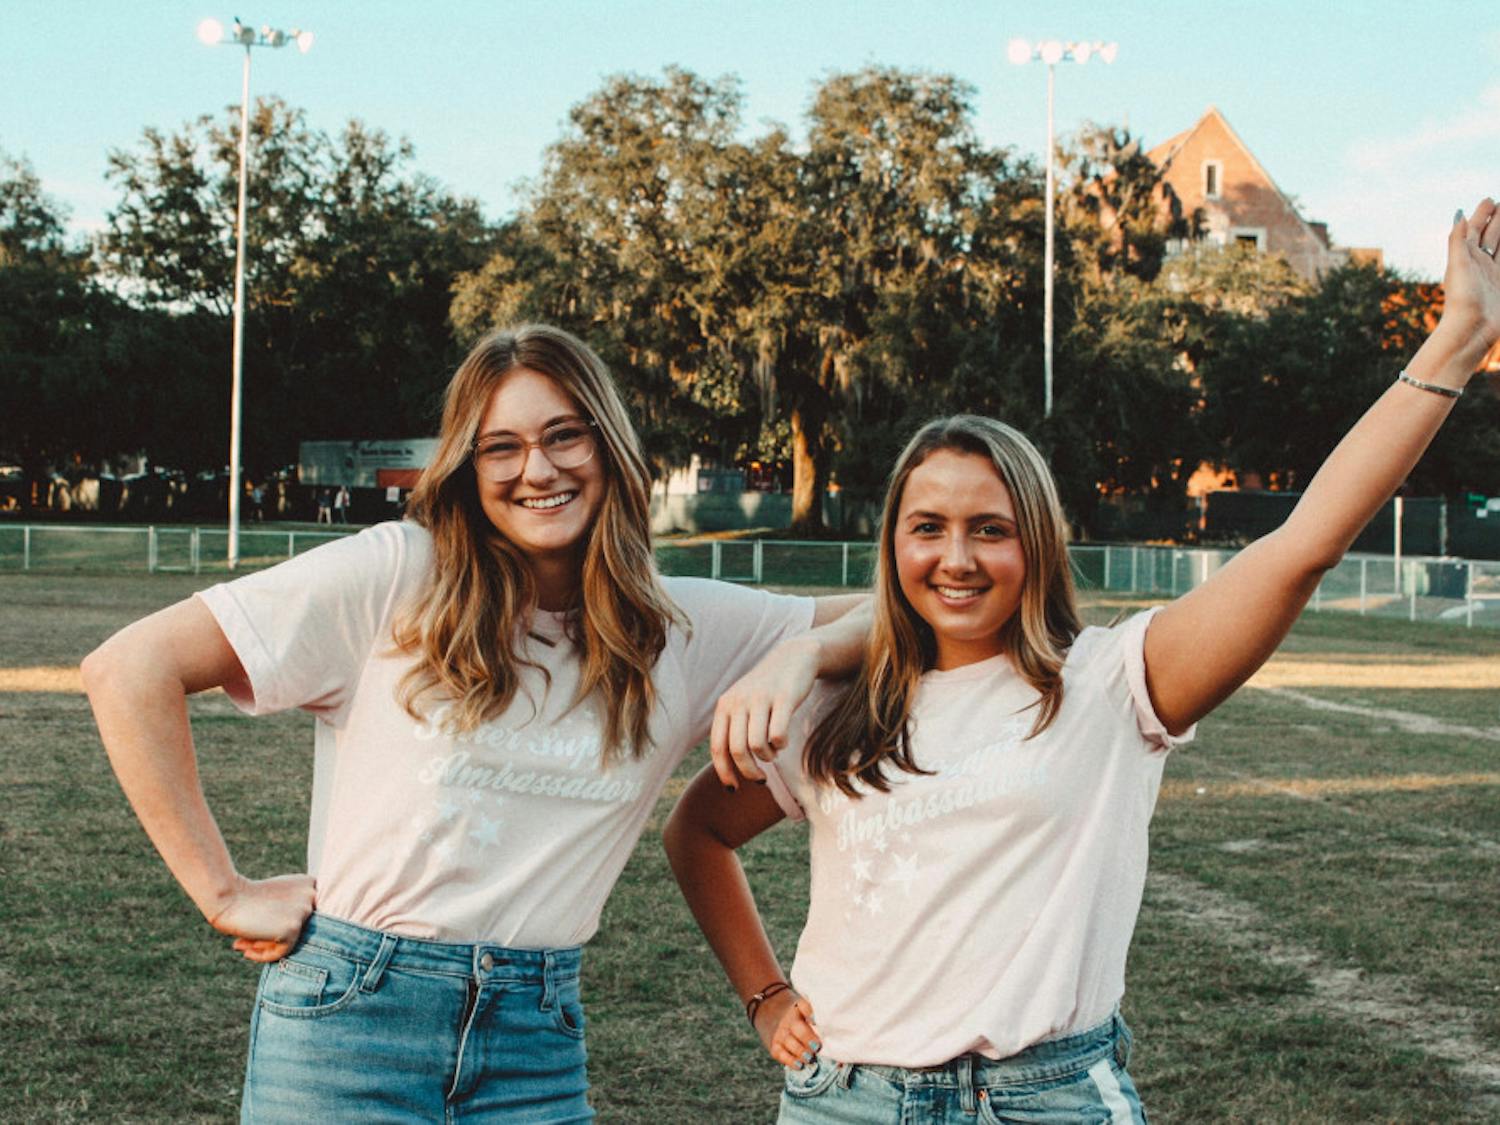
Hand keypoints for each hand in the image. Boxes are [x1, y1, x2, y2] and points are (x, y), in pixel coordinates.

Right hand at [205, 872, 315, 963]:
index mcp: (307, 884)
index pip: (301, 916)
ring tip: (240, 944)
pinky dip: (263, 955)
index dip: (278, 924)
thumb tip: (292, 935)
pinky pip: (281, 952)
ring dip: (264, 945)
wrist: (225, 897)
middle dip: (269, 936)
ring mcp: (303, 911)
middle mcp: (310, 895)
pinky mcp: (293, 928)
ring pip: (288, 940)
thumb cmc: (245, 897)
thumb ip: (289, 910)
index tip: (257, 929)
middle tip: (243, 940)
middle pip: (294, 927)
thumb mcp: (275, 896)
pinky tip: (246, 953)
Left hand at [710, 636, 819, 786]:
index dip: (724, 772)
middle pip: (738, 751)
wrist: (794, 658)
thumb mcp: (743, 703)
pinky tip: (783, 741)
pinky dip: (781, 745)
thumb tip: (729, 768)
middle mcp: (739, 701)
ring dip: (767, 757)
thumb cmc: (767, 689)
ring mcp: (761, 699)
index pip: (717, 747)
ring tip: (773, 753)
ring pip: (757, 745)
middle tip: (760, 778)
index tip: (733, 789)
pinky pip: (778, 735)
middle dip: (749, 772)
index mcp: (725, 705)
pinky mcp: (783, 698)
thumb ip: (733, 729)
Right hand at [754, 989, 821, 1069]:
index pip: (804, 1006)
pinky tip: (799, 1065)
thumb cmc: (794, 1012)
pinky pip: (780, 1054)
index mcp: (797, 1007)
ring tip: (810, 1058)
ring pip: (789, 1043)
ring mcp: (779, 1033)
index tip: (815, 1021)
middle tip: (817, 1047)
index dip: (809, 1013)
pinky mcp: (773, 1046)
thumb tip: (829, 1029)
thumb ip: (815, 1014)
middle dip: (807, 1039)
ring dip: (800, 1052)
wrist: (769, 1010)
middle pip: (797, 1028)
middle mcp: (787, 1020)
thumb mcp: (802, 1006)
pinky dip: (790, 1061)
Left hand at [1438, 198, 1499, 356]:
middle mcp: (1480, 263)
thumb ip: (1458, 240)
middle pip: (1492, 235)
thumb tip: (1459, 213)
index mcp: (1466, 256)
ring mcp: (1494, 274)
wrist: (1471, 330)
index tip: (1490, 199)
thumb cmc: (1462, 299)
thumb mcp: (1458, 265)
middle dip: (1499, 219)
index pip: (1476, 229)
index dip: (1483, 214)